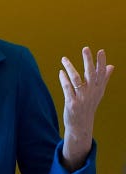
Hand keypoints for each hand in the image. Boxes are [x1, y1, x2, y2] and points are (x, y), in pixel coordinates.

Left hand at [59, 47, 114, 170]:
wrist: (81, 125)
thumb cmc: (89, 106)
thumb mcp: (98, 93)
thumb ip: (103, 78)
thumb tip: (111, 66)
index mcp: (98, 89)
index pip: (101, 73)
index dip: (101, 62)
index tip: (101, 50)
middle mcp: (91, 92)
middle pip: (90, 74)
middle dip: (88, 61)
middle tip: (85, 48)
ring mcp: (82, 98)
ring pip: (77, 79)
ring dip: (70, 68)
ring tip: (64, 59)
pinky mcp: (72, 103)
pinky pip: (67, 88)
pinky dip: (64, 79)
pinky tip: (60, 72)